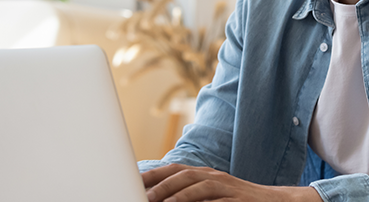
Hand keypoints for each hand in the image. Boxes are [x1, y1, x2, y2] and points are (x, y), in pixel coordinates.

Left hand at [141, 163, 322, 201]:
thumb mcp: (214, 196)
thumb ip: (190, 195)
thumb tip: (160, 198)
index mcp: (205, 175)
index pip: (173, 170)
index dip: (151, 175)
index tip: (130, 181)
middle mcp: (214, 177)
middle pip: (181, 175)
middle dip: (157, 184)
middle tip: (137, 194)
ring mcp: (227, 188)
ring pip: (196, 186)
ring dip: (173, 195)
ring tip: (152, 201)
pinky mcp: (238, 200)